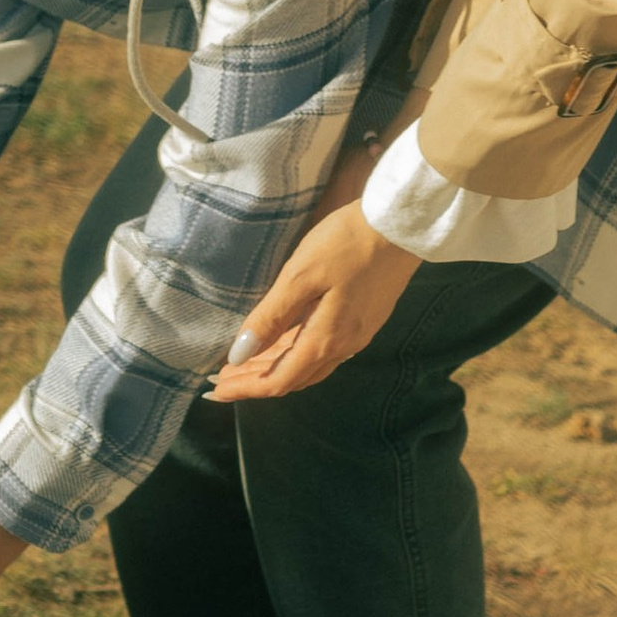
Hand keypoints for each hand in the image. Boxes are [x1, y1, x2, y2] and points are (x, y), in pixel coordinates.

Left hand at [212, 206, 419, 398]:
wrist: (401, 226)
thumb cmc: (346, 244)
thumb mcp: (300, 276)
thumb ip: (270, 317)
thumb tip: (239, 355)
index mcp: (325, 340)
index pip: (279, 381)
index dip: (246, 389)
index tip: (215, 391)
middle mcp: (343, 346)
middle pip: (294, 378)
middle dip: (256, 381)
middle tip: (223, 379)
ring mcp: (357, 334)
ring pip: (309, 365)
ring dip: (275, 368)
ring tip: (245, 366)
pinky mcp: (364, 319)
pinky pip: (323, 350)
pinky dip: (295, 354)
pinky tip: (283, 343)